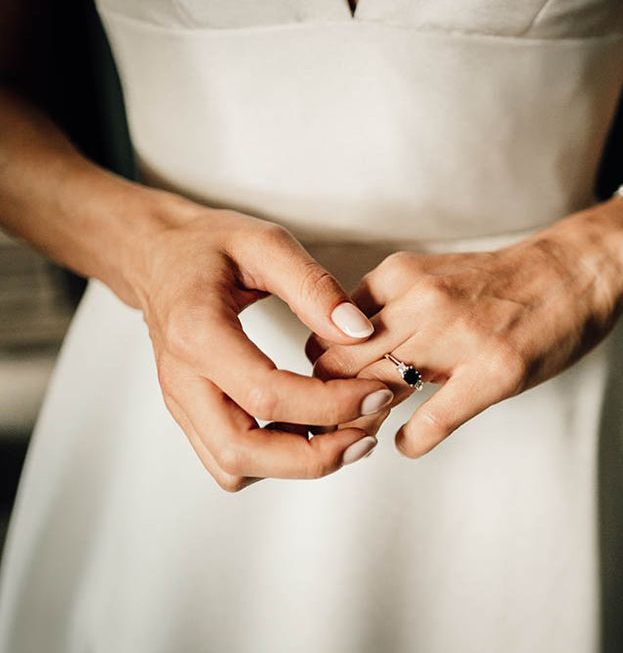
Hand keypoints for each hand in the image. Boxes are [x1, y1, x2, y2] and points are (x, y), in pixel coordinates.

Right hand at [126, 203, 392, 489]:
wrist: (156, 254)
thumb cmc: (208, 245)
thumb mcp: (265, 243)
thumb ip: (313, 287)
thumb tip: (359, 333)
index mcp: (197, 333)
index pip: (268, 396)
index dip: (331, 404)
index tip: (377, 393)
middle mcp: (182, 378)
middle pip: (242, 452)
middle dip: (314, 457)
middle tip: (366, 436)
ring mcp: (180, 401)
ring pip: (233, 467)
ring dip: (294, 465)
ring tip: (346, 436)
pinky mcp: (189, 411)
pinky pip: (227, 460)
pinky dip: (273, 460)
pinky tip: (309, 430)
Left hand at [307, 208, 622, 457]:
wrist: (571, 273)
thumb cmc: (496, 284)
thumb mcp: (429, 276)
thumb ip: (383, 308)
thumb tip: (336, 354)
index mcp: (398, 276)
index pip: (328, 331)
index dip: (321, 368)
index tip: (326, 389)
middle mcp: (421, 301)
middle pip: (340, 363)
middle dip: (331, 399)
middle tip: (340, 419)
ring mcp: (459, 336)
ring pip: (376, 389)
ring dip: (367, 420)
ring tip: (373, 428)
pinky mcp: (494, 371)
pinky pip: (430, 421)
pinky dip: (412, 440)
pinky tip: (411, 440)